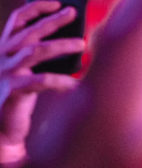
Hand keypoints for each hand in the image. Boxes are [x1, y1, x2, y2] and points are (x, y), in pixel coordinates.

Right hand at [0, 1, 83, 155]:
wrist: (1, 127)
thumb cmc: (21, 96)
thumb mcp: (29, 71)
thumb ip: (42, 56)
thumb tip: (74, 44)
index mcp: (6, 48)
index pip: (18, 20)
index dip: (35, 8)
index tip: (57, 2)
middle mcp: (3, 56)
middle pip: (30, 31)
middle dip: (52, 20)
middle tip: (73, 13)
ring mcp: (7, 72)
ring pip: (35, 51)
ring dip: (59, 45)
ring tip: (81, 44)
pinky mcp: (13, 91)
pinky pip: (39, 81)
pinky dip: (60, 80)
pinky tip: (76, 83)